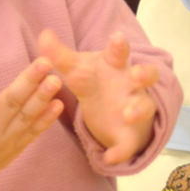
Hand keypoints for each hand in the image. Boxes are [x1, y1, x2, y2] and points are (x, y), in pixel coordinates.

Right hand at [0, 60, 63, 190]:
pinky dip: (46, 120)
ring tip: (55, 80)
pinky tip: (58, 104)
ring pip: (25, 119)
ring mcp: (3, 144)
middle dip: (27, 84)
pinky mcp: (14, 150)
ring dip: (42, 98)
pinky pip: (32, 134)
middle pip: (8, 107)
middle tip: (44, 63)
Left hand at [38, 29, 158, 164]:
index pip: (121, 53)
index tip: (116, 38)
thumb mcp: (77, 69)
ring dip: (138, 109)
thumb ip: (60, 54)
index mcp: (116, 66)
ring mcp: (134, 108)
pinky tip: (109, 158)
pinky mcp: (129, 134)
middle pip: (146, 75)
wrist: (114, 112)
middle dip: (143, 74)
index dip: (120, 46)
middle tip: (136, 74)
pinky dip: (121, 150)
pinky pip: (129, 143)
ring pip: (144, 106)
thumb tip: (43, 33)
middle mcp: (131, 84)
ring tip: (127, 114)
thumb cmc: (96, 81)